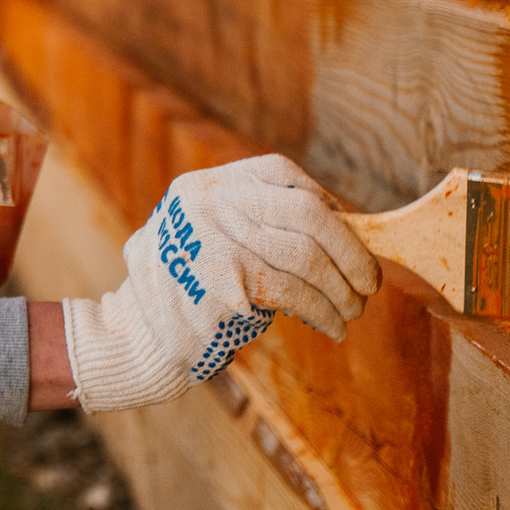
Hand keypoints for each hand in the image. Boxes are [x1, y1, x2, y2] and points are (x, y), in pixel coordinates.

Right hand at [61, 155, 378, 411]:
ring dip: (343, 289)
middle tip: (370, 279)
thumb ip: (254, 221)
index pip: (279, 173)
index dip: (324, 201)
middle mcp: (210, 205)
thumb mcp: (206, 234)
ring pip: (308, 258)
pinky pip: (297, 295)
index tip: (346, 232)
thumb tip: (341, 226)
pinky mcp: (228, 288)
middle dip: (351, 249)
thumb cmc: (187, 290)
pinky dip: (325, 313)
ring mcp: (217, 244)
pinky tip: (333, 326)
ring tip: (354, 310)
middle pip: (307, 213)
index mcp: (206, 187)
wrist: (139, 337)